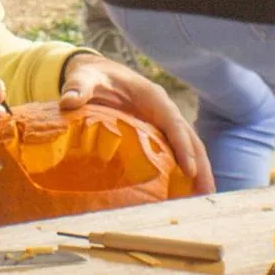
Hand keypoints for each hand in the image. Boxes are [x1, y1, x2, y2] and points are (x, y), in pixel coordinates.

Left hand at [59, 54, 214, 192]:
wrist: (96, 75)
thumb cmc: (93, 77)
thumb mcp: (84, 79)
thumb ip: (78, 88)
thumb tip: (68, 101)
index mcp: (152, 97)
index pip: (173, 123)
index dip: (183, 146)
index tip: (190, 170)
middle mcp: (163, 111)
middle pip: (189, 139)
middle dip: (201, 165)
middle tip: (207, 193)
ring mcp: (162, 124)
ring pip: (188, 148)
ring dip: (198, 172)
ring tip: (202, 199)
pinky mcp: (156, 135)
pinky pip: (174, 153)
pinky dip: (183, 172)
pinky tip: (183, 194)